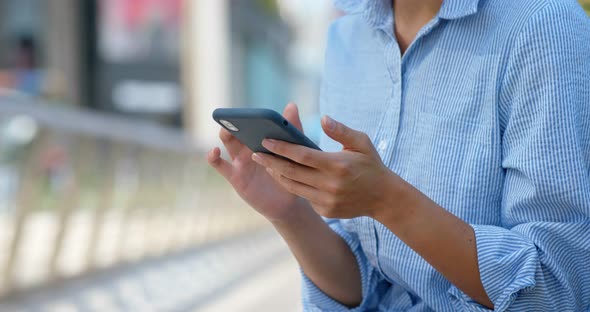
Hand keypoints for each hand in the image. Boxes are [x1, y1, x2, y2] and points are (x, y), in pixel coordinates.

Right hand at [207, 103, 309, 221]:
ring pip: (228, 142)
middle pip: (238, 128)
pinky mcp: (235, 176)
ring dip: (226, 133)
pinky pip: (219, 165)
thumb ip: (292, 129)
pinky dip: (212, 157)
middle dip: (236, 120)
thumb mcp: (294, 150)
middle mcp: (249, 147)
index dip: (250, 114)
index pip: (253, 121)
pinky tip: (214, 151)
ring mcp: (240, 161)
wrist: (288, 202)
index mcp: (262, 138)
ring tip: (227, 130)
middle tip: (238, 117)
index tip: (253, 111)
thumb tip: (291, 105)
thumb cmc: (291, 173)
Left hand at [252, 115, 401, 218]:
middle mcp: (330, 184)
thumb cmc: (371, 164)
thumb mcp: (362, 142)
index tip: (265, 140)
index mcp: (337, 164)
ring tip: (265, 163)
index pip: (302, 155)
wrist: (384, 198)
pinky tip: (283, 176)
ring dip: (276, 175)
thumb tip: (323, 118)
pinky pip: (303, 196)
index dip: (281, 148)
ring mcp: (327, 200)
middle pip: (291, 172)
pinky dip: (292, 186)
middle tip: (255, 152)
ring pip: (293, 187)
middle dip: (270, 161)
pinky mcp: (326, 210)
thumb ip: (341, 130)